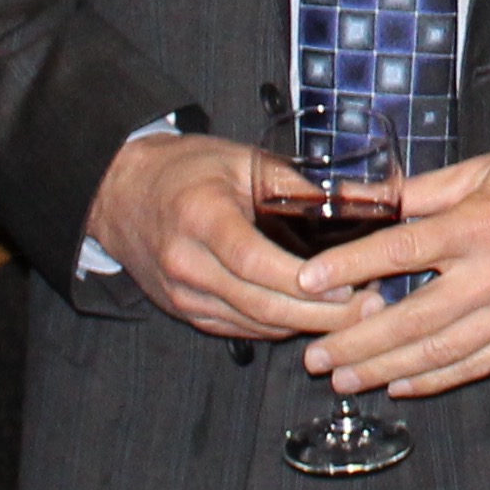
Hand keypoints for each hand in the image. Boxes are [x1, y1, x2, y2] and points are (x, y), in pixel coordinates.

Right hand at [84, 130, 364, 342]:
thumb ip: (295, 183)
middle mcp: (186, 262)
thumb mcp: (239, 160)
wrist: (120, 194)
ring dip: (307, 326)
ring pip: (254, 323)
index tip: (349, 285)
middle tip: (369, 309)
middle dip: (321, 315)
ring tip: (354, 316)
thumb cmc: (185, 169)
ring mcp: (183, 294)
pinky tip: (313, 317)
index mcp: (200, 217)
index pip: (254, 260)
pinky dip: (280, 326)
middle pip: (259, 303)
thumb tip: (361, 199)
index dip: (304, 281)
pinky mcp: (186, 311)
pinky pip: (240, 329)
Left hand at [298, 136, 489, 396]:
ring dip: (385, 369)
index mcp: (481, 223)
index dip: (349, 267)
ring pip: (440, 351)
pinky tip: (402, 384)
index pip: (400, 250)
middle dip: (356, 341)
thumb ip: (427, 191)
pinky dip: (436, 378)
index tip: (307, 282)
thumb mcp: (488, 166)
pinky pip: (478, 365)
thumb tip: (370, 201)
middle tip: (315, 356)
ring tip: (345, 379)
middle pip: (412, 318)